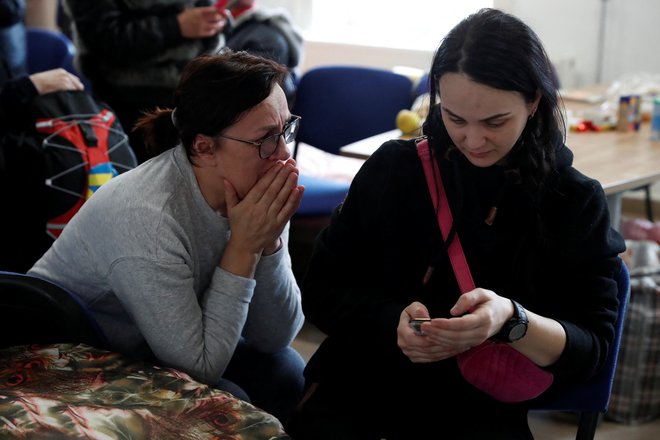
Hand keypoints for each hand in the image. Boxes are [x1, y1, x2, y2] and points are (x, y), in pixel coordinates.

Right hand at [29, 68, 83, 94]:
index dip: (76, 88)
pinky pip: (73, 91)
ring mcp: (65, 78)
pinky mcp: (64, 83)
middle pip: (79, 85)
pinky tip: (65, 98)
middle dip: (76, 92)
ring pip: (77, 89)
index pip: (76, 81)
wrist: (32, 85)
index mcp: (62, 72)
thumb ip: (62, 82)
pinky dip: (71, 96)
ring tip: (67, 98)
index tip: (73, 94)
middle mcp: (65, 74)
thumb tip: (71, 90)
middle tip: (72, 98)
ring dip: (73, 95)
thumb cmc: (40, 85)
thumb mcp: (52, 79)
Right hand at [177, 6, 226, 37]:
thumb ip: (202, 10)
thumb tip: (213, 10)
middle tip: (224, 18)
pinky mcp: (200, 33)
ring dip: (220, 25)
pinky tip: (215, 30)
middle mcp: (202, 18)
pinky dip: (215, 31)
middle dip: (222, 18)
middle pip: (216, 17)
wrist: (176, 26)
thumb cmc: (184, 17)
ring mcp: (201, 26)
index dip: (220, 11)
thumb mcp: (193, 10)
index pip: (213, 10)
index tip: (224, 11)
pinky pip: (211, 32)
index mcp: (200, 11)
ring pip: (215, 26)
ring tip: (221, 24)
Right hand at [224, 158, 302, 255]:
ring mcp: (270, 218)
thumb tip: (225, 179)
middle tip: (290, 163)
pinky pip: (288, 210)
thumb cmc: (238, 225)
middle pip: (273, 190)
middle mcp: (260, 211)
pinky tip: (299, 189)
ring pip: (282, 198)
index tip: (278, 164)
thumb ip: (230, 194)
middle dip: (282, 175)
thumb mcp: (231, 210)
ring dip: (289, 184)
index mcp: (248, 205)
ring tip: (295, 172)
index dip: (271, 175)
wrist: (245, 246)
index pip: (262, 186)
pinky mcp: (278, 225)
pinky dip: (294, 200)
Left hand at [397, 290, 511, 362]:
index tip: (432, 321)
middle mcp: (481, 333)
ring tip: (424, 332)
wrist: (505, 317)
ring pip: (455, 344)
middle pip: (457, 336)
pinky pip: (456, 347)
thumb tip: (453, 311)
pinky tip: (432, 339)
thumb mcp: (483, 293)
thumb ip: (468, 298)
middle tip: (423, 327)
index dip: (446, 324)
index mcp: (484, 319)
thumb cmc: (492, 302)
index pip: (462, 324)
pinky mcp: (472, 344)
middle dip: (438, 333)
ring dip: (438, 339)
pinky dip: (443, 344)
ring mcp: (477, 340)